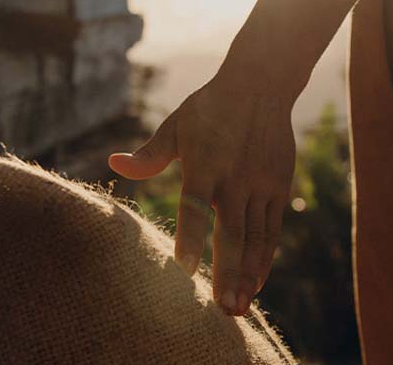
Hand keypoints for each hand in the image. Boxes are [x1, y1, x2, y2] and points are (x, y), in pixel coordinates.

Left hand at [109, 75, 295, 315]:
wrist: (261, 85)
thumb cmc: (210, 108)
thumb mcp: (177, 126)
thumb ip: (150, 154)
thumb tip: (114, 163)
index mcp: (204, 163)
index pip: (195, 205)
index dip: (191, 238)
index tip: (184, 269)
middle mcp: (235, 178)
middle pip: (231, 232)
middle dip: (227, 272)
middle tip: (221, 307)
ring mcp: (260, 184)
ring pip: (255, 237)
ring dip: (248, 274)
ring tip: (239, 306)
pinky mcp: (278, 187)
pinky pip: (271, 231)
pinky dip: (264, 259)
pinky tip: (255, 284)